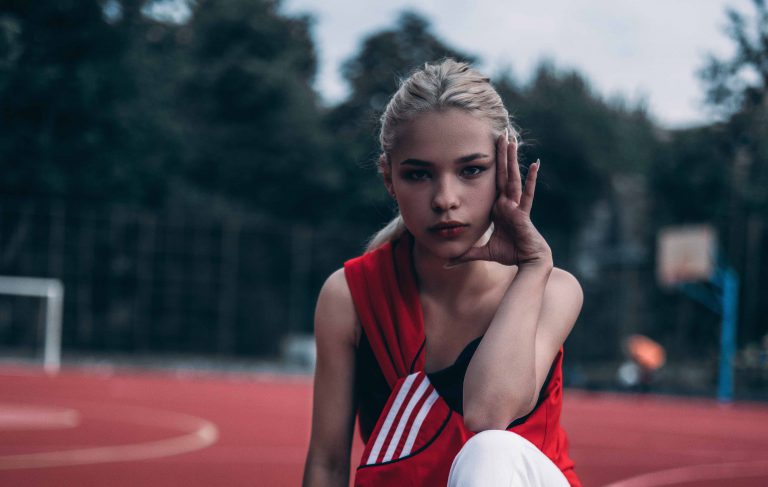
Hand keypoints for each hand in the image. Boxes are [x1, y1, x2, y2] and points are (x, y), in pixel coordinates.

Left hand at [448, 130, 551, 267]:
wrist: (527, 262)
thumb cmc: (509, 254)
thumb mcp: (481, 253)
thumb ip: (465, 255)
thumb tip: (446, 263)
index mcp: (497, 208)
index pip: (491, 182)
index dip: (490, 166)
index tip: (487, 148)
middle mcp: (507, 202)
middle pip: (502, 173)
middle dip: (501, 154)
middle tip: (501, 133)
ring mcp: (515, 205)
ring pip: (512, 178)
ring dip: (512, 159)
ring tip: (512, 140)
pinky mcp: (522, 212)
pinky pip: (527, 193)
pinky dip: (531, 179)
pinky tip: (534, 163)